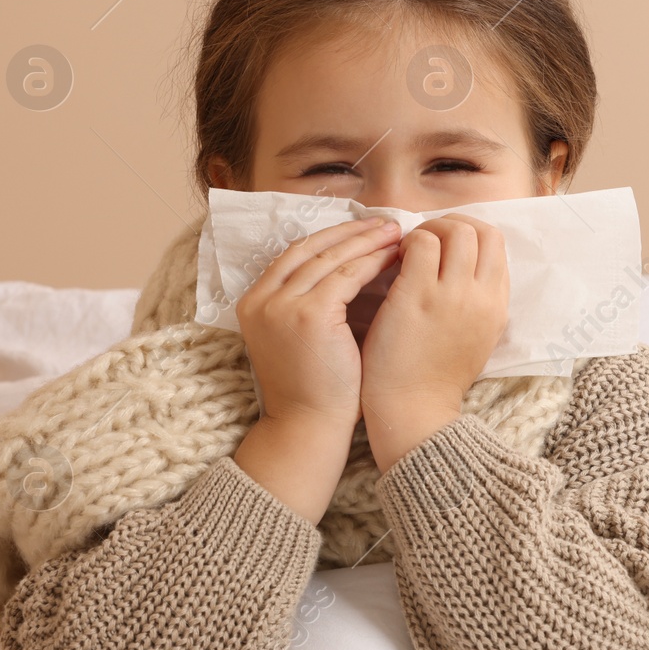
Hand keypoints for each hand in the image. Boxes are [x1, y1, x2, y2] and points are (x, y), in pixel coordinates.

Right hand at [233, 215, 403, 427]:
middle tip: (386, 222)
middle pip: (310, 248)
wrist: (308, 427)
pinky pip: (347, 275)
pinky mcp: (308, 314)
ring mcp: (281, 305)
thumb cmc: (316, 390)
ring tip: (395, 232)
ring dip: (366, 241)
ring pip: (330, 257)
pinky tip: (394, 256)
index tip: (362, 229)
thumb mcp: (302, 338)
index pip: (295, 255)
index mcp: (253, 303)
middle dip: (351, 232)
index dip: (330, 239)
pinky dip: (372, 261)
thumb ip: (312, 303)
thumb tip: (350, 267)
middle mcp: (260, 300)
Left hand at [358, 214, 509, 467]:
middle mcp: (482, 296)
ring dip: (428, 230)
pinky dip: (404, 242)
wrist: (414, 412)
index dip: (470, 235)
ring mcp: (451, 294)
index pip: (497, 245)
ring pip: (454, 230)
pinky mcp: (417, 295)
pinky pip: (419, 243)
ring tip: (407, 250)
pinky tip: (390, 262)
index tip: (445, 246)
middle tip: (425, 240)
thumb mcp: (477, 338)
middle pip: (482, 230)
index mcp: (498, 306)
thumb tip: (466, 270)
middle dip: (452, 225)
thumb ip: (479, 303)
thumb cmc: (436, 378)